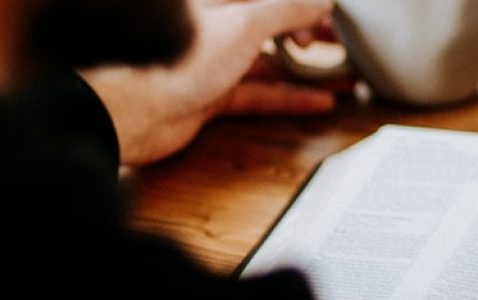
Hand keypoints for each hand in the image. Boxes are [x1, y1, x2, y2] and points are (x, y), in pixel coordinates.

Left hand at [86, 0, 344, 164]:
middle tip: (343, 45)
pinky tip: (318, 101)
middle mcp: (216, 26)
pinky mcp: (210, 95)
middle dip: (311, 34)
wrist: (132, 111)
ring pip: (269, 61)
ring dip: (307, 69)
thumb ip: (287, 8)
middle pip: (273, 24)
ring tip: (344, 76)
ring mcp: (213, 62)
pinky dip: (289, 97)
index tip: (335, 15)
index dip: (306, 4)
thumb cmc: (175, 59)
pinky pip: (259, 93)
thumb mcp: (244, 23)